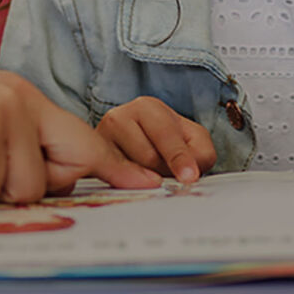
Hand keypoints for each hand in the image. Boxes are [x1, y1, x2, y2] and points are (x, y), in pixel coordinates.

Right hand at [0, 69, 160, 202]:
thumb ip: (15, 151)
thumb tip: (48, 188)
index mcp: (22, 97)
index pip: (83, 138)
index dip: (115, 167)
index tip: (147, 186)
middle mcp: (22, 100)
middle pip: (69, 168)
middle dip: (33, 188)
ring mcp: (5, 113)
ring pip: (28, 190)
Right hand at [96, 97, 216, 183]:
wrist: (133, 145)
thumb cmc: (167, 142)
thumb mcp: (193, 140)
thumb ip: (200, 153)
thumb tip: (189, 174)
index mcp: (146, 107)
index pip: (164, 133)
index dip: (179, 157)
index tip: (189, 177)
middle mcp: (119, 117)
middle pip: (148, 157)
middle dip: (166, 171)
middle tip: (173, 175)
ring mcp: (101, 140)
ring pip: (133, 172)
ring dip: (149, 180)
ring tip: (152, 172)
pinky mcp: (93, 162)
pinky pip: (116, 182)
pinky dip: (132, 185)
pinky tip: (135, 178)